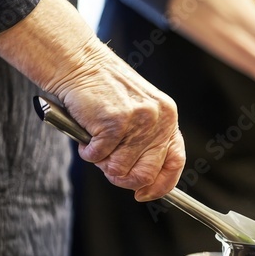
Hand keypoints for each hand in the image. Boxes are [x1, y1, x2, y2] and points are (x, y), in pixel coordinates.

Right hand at [51, 47, 184, 200]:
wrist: (79, 61)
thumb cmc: (103, 90)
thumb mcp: (137, 112)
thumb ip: (145, 142)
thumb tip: (143, 182)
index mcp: (167, 118)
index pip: (175, 163)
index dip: (160, 185)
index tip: (144, 194)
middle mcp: (159, 120)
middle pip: (146, 174)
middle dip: (123, 178)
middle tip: (108, 165)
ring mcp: (138, 121)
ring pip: (119, 169)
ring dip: (101, 161)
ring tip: (96, 140)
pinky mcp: (115, 122)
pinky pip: (98, 157)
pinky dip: (87, 151)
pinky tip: (86, 132)